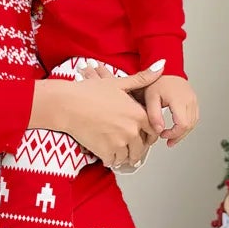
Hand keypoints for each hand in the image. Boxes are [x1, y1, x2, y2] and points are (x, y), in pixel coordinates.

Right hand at [35, 65, 162, 168]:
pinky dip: (111, 160)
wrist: (67, 105)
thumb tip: (161, 66)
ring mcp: (118, 142)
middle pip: (141, 148)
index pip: (153, 132)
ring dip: (125, 157)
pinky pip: (113, 161)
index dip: (149, 136)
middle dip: (137, 150)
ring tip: (121, 156)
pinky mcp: (105, 151)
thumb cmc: (89, 92)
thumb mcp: (118, 83)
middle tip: (133, 151)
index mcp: (138, 114)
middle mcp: (131, 130)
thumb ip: (142, 78)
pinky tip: (108, 156)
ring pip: (128, 157)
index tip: (145, 138)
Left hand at [145, 74, 198, 145]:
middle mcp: (189, 100)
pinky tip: (178, 128)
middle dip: (178, 136)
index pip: (183, 124)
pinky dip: (187, 125)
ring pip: (194, 122)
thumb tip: (158, 130)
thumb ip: (153, 115)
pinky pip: (194, 117)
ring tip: (172, 137)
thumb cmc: (157, 82)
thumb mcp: (151, 98)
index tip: (163, 135)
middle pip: (190, 125)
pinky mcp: (194, 100)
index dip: (174, 134)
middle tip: (167, 140)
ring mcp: (193, 100)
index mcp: (179, 99)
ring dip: (183, 132)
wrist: (165, 70)